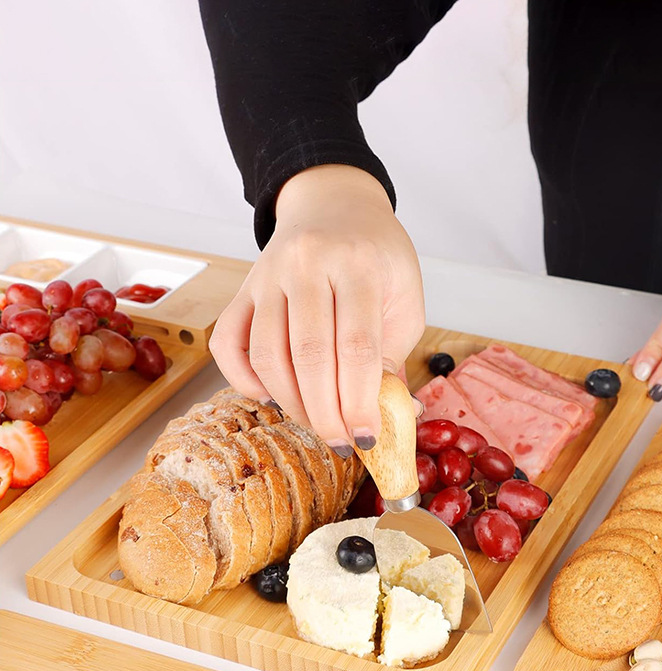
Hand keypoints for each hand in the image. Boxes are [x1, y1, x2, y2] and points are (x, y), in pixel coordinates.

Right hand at [209, 164, 424, 454]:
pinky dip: (244, 380)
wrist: (335, 205)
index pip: (356, 347)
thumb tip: (388, 417)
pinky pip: (227, 343)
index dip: (360, 402)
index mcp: (358, 265)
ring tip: (316, 421)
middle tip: (341, 442)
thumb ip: (392, 353)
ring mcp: (268, 275)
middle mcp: (307, 264)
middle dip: (325, 414)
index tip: (366, 438)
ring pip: (266, 355)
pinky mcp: (242, 288)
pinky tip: (273, 395)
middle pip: (309, 356)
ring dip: (291, 403)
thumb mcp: (403, 296)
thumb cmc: (377, 256)